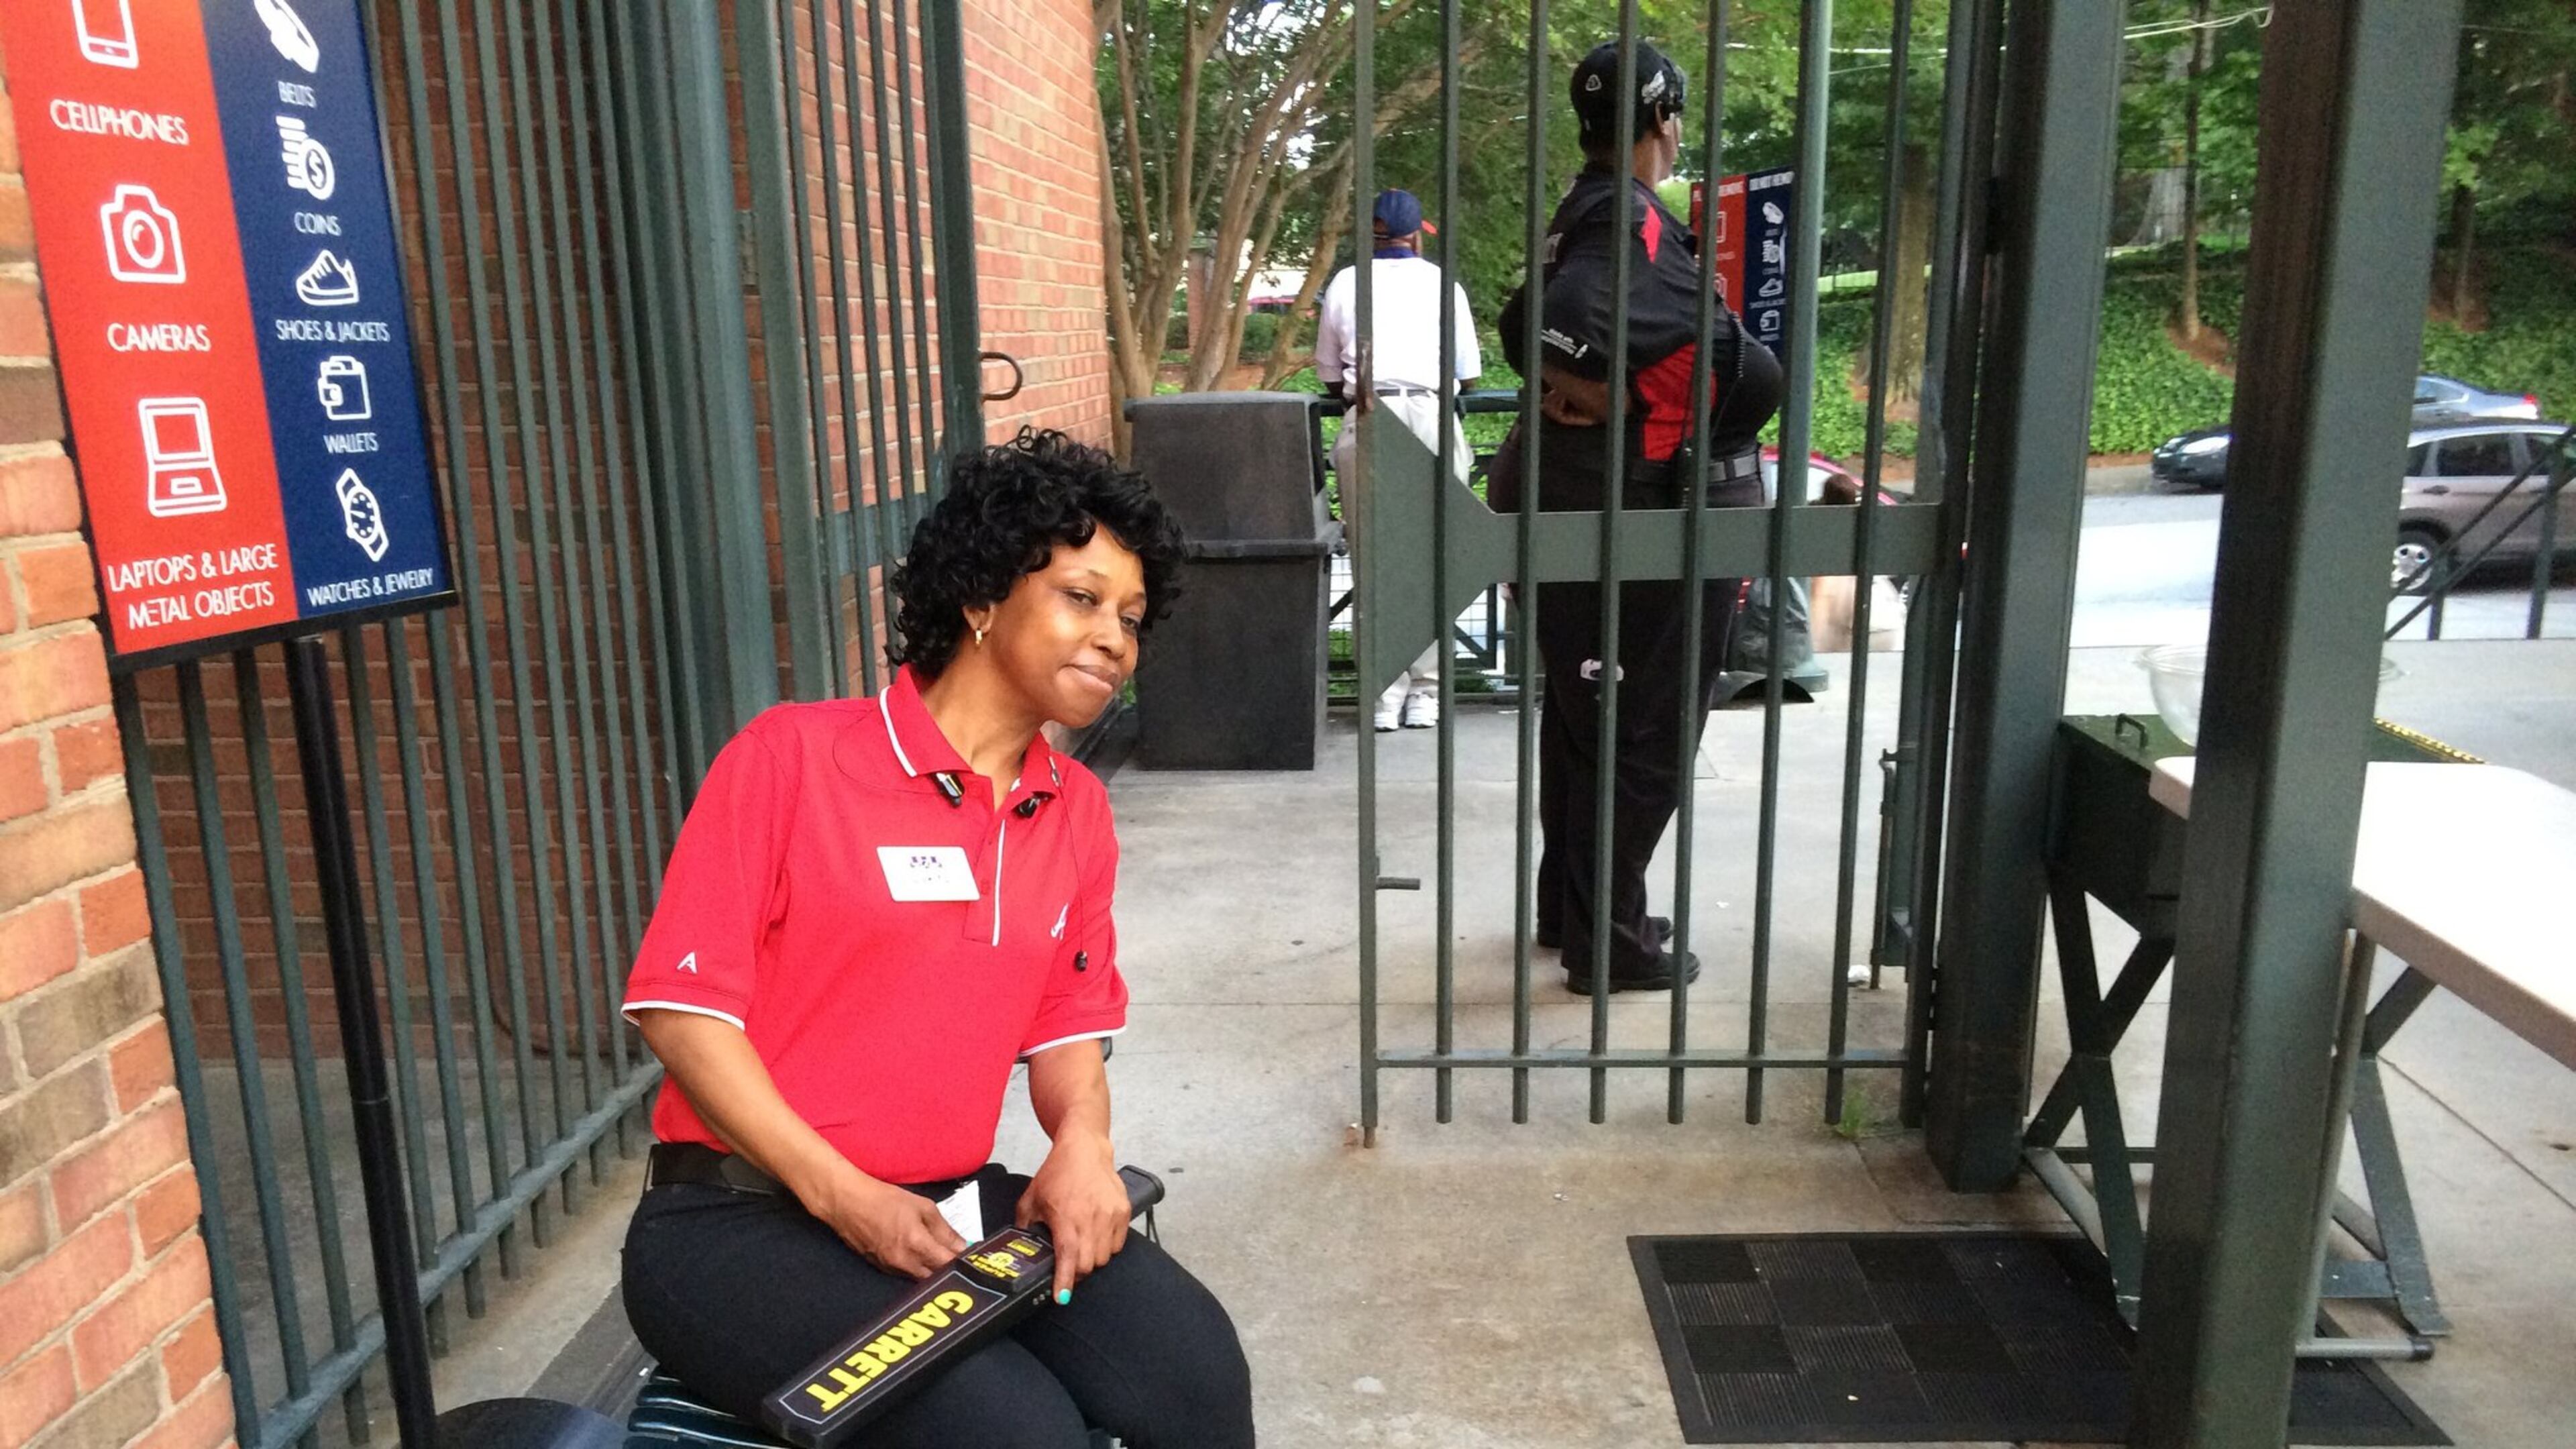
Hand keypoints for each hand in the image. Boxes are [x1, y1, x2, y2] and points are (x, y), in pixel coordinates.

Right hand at [807, 1165, 966, 1279]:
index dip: (963, 1264)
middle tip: (961, 1261)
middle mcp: (905, 1263)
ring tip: (943, 1259)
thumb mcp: (922, 1206)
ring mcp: (891, 1269)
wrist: (847, 1204)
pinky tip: (923, 1260)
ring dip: (934, 1272)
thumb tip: (963, 1246)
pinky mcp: (881, 1270)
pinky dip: (918, 1270)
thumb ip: (944, 1229)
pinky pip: (906, 1276)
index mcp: (917, 1245)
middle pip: (936, 1277)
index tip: (974, 1259)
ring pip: (921, 1279)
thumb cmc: (886, 1199)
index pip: (948, 1265)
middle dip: (950, 1270)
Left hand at [1015, 1135, 1127, 1302]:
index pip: (1068, 1258)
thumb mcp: (1031, 1199)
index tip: (1062, 1298)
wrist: (1084, 1149)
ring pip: (1105, 1257)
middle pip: (1088, 1265)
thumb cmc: (1057, 1173)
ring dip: (1092, 1259)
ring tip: (1082, 1246)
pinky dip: (1107, 1247)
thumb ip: (1024, 1226)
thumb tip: (1021, 1250)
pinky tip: (1096, 1234)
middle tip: (1068, 1266)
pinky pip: (1118, 1244)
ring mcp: (1110, 1216)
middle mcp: (1091, 1219)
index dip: (1065, 1282)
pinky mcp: (1123, 1211)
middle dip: (1076, 1272)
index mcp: (1066, 1218)